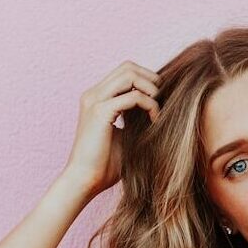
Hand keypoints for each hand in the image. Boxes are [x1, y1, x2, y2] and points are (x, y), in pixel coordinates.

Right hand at [61, 60, 160, 198]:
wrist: (84, 180)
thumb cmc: (104, 165)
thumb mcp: (125, 136)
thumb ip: (135, 120)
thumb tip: (158, 112)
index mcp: (97, 98)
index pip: (124, 73)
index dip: (146, 81)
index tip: (160, 101)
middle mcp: (94, 94)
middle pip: (128, 67)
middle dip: (151, 80)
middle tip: (163, 101)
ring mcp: (95, 100)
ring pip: (129, 74)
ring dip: (151, 89)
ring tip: (159, 109)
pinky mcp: (100, 112)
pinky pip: (133, 96)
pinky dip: (149, 105)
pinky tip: (154, 120)